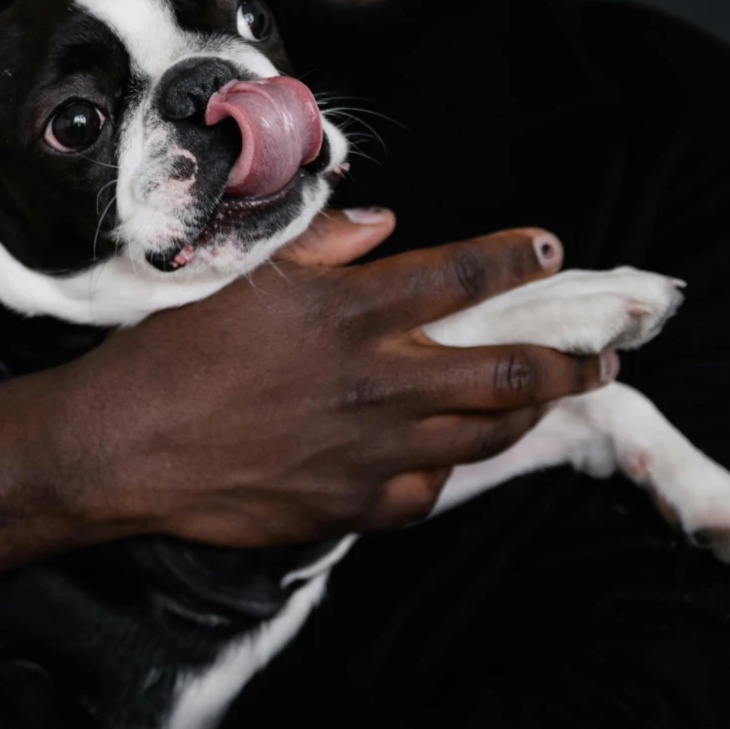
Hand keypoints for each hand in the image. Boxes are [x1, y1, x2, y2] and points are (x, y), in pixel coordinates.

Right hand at [0, 211, 613, 574]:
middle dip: (569, 361)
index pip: (465, 277)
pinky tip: (450, 459)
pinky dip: (447, 471)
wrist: (126, 446)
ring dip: (528, 415)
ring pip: (483, 436)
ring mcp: (371, 452)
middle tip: (603, 355)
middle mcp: (379, 383)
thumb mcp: (245, 272)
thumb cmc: (174, 348)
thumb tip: (386, 223)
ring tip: (549, 400)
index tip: (550, 248)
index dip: (518, 259)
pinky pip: (426, 491)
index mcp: (353, 312)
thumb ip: (323, 243)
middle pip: (508, 373)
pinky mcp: (350, 505)